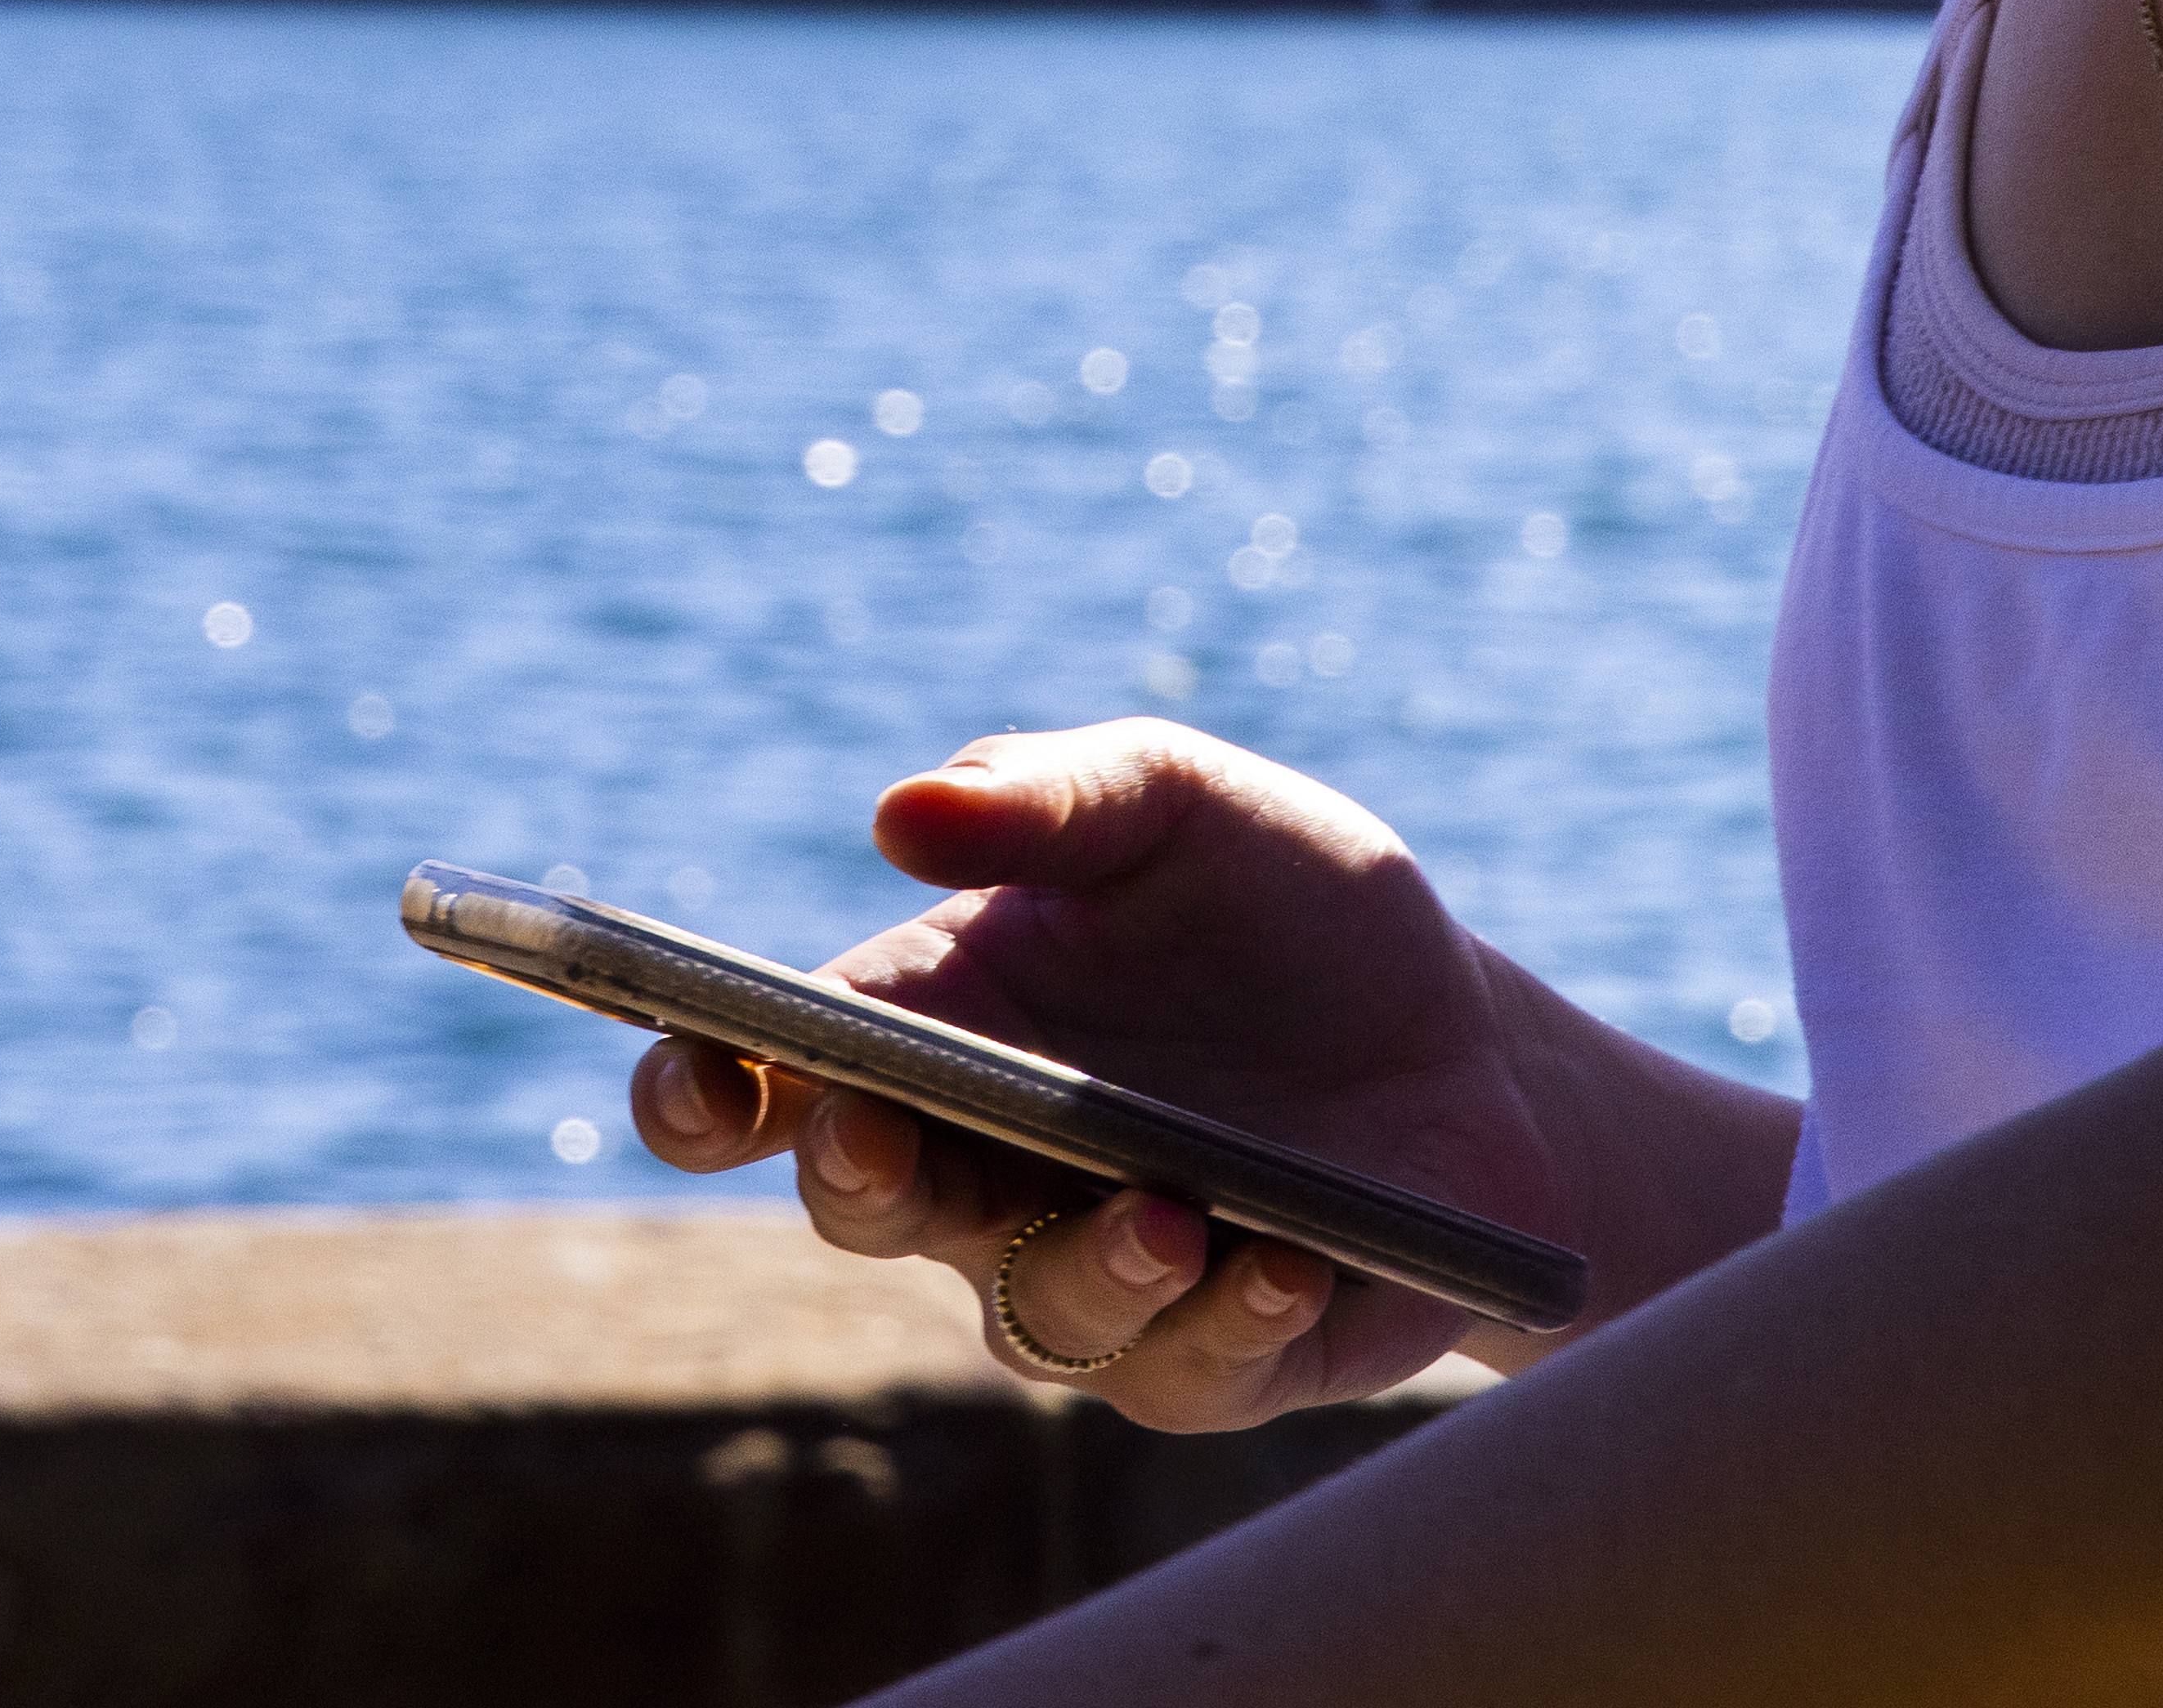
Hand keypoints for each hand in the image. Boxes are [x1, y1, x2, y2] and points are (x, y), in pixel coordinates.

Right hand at [631, 721, 1575, 1426]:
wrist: (1464, 1033)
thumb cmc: (1285, 908)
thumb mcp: (1181, 804)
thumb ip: (1048, 796)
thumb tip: (900, 810)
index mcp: (934, 1032)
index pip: (764, 1083)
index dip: (698, 1086)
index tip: (702, 1061)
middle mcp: (985, 1173)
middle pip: (862, 1206)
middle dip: (855, 1177)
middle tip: (878, 1138)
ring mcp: (1096, 1275)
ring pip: (1035, 1315)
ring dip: (1085, 1267)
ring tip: (1160, 1214)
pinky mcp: (1223, 1354)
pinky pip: (1193, 1367)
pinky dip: (1231, 1317)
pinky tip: (1283, 1259)